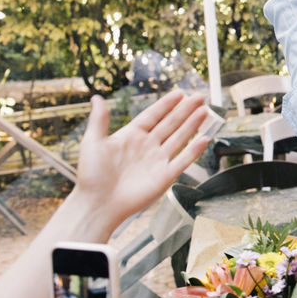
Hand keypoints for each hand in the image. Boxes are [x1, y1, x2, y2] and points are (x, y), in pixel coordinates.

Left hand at [72, 91, 209, 225]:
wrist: (98, 204)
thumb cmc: (92, 175)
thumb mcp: (93, 142)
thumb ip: (99, 119)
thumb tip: (96, 97)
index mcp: (131, 136)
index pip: (153, 115)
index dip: (166, 104)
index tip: (180, 93)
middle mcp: (147, 146)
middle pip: (171, 123)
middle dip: (185, 110)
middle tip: (199, 97)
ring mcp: (158, 160)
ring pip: (180, 138)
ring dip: (192, 124)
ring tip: (204, 111)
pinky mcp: (165, 176)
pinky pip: (183, 160)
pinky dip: (194, 150)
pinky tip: (204, 139)